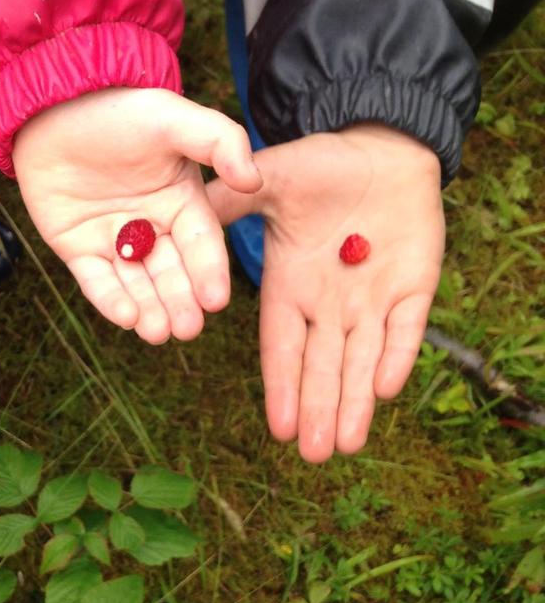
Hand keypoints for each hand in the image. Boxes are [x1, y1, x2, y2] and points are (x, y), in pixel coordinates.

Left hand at [13, 89, 260, 343]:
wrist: (52, 105)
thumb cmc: (118, 109)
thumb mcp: (172, 118)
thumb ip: (218, 142)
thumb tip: (251, 179)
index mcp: (182, 201)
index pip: (201, 243)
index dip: (209, 272)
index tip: (216, 300)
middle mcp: (152, 227)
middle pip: (172, 273)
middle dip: (181, 302)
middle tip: (188, 329)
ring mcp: (114, 241)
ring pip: (137, 284)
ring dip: (150, 310)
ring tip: (159, 333)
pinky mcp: (79, 251)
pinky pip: (97, 282)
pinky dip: (110, 300)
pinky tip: (125, 317)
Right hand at [206, 125, 444, 460]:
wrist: (383, 146)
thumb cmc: (322, 164)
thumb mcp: (273, 177)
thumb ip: (234, 199)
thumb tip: (188, 211)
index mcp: (291, 287)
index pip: (283, 348)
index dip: (282, 387)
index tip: (278, 428)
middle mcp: (330, 304)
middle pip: (323, 368)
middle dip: (318, 411)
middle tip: (313, 456)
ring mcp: (373, 300)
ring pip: (362, 361)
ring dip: (355, 403)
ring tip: (346, 446)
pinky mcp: (414, 287)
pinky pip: (406, 329)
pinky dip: (397, 356)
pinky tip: (386, 389)